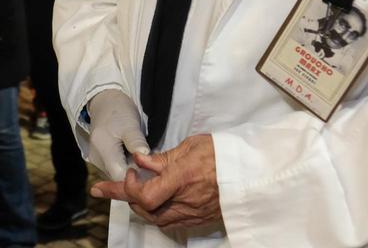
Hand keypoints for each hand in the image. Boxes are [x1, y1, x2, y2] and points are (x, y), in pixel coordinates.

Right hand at [85, 89, 149, 180]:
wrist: (105, 102)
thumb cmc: (118, 112)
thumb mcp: (130, 124)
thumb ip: (136, 142)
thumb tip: (144, 156)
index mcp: (104, 151)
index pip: (121, 177)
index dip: (138, 178)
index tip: (152, 170)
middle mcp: (97, 160)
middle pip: (119, 179)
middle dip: (136, 175)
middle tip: (152, 164)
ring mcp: (98, 161)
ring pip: (118, 175)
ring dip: (132, 170)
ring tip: (144, 159)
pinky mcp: (101, 160)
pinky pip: (116, 169)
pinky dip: (127, 165)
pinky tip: (135, 157)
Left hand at [91, 134, 220, 229]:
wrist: (253, 172)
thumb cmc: (224, 154)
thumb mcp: (192, 146)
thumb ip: (164, 157)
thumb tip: (140, 161)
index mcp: (182, 178)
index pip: (144, 195)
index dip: (128, 187)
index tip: (129, 173)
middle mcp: (186, 200)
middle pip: (145, 210)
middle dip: (127, 197)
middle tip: (114, 186)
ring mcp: (194, 213)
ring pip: (157, 219)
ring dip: (141, 207)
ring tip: (133, 193)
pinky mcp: (200, 219)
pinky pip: (172, 223)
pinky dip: (158, 213)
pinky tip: (156, 202)